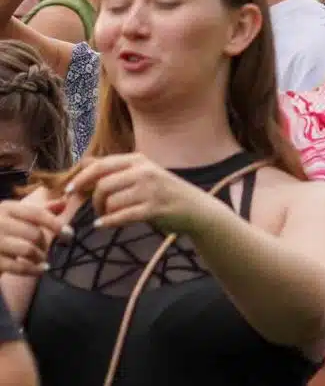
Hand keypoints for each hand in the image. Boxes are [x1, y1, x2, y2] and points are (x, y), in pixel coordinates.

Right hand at [0, 197, 67, 275]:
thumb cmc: (1, 231)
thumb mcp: (16, 216)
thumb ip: (40, 210)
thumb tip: (64, 203)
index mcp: (5, 208)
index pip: (36, 214)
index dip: (55, 224)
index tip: (69, 234)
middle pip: (34, 233)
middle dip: (45, 244)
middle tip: (45, 250)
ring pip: (28, 250)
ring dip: (40, 257)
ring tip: (41, 259)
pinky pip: (20, 267)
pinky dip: (34, 270)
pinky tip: (40, 270)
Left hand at [64, 153, 217, 232]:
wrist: (195, 208)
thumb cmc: (164, 191)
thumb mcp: (143, 173)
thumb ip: (116, 170)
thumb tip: (84, 165)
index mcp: (139, 160)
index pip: (100, 165)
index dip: (80, 178)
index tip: (68, 191)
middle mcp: (145, 171)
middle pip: (102, 185)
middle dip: (94, 201)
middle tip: (97, 210)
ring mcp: (150, 190)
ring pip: (111, 202)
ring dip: (103, 213)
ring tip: (108, 217)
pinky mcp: (154, 208)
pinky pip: (121, 216)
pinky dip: (108, 222)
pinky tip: (104, 225)